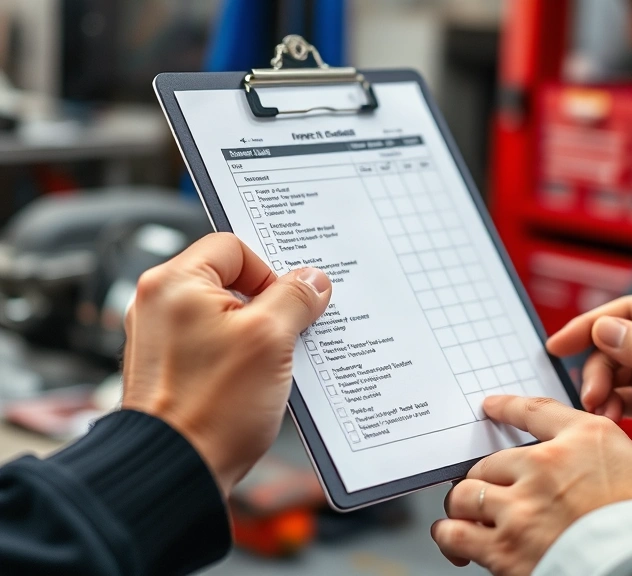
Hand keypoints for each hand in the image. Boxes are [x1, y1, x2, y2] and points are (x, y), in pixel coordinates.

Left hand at [121, 233, 331, 495]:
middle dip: (267, 306)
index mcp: (174, 283)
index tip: (289, 303)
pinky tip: (257, 382)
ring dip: (256, 334)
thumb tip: (312, 281)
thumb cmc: (211, 407)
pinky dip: (239, 357)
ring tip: (274, 364)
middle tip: (289, 332)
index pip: (233, 247)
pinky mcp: (168, 371)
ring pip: (223, 316)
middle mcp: (158, 305)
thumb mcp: (270, 340)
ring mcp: (159, 340)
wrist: (175, 470)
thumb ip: (295, 298)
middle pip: (228, 281)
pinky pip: (212, 346)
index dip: (269, 271)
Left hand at [432, 395, 631, 575]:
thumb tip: (607, 477)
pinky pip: (457, 533)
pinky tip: (457, 544)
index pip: (533, 411)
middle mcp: (546, 464)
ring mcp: (522, 504)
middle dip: (485, 479)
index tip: (489, 407)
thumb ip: (614, 465)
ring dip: (464, 507)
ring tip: (465, 519)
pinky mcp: (504, 544)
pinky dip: (451, 537)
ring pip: (466, 494)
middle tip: (487, 494)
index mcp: (585, 439)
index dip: (505, 408)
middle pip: (490, 460)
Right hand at [546, 296, 631, 513]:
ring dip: (600, 391)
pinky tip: (608, 421)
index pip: (631, 312)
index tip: (560, 343)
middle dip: (597, 367)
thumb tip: (606, 329)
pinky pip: (622, 401)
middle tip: (591, 395)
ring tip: (600, 412)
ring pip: (615, 374)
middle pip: (616, 345)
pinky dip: (609, 409)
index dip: (593, 325)